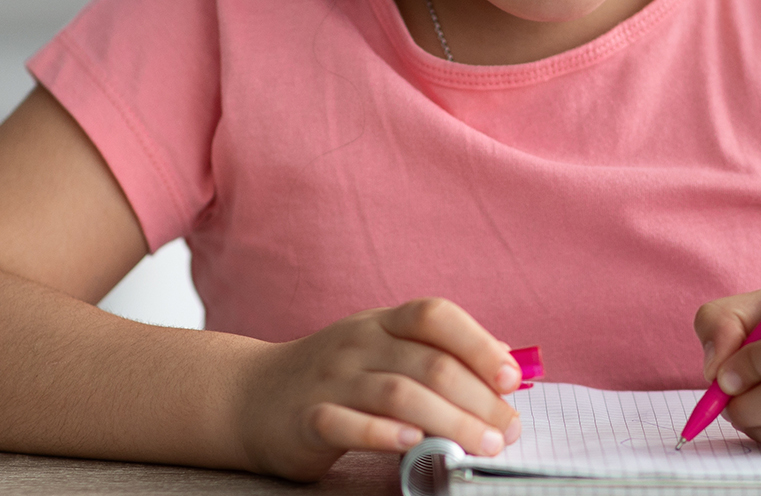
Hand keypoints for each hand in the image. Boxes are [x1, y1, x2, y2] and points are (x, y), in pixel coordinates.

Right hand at [234, 297, 523, 479]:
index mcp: (381, 322)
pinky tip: (412, 444)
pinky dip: (382, 433)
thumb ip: (436, 354)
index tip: (511, 379)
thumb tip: (507, 367)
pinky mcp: (306, 419)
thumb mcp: (382, 349)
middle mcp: (357, 344)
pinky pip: (344, 423)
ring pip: (397, 393)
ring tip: (480, 445)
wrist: (249, 395)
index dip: (478, 343)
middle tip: (506, 431)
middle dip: (477, 400)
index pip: (434, 315)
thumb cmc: (336, 376)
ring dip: (448, 421)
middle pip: (428, 364)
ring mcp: (330, 380)